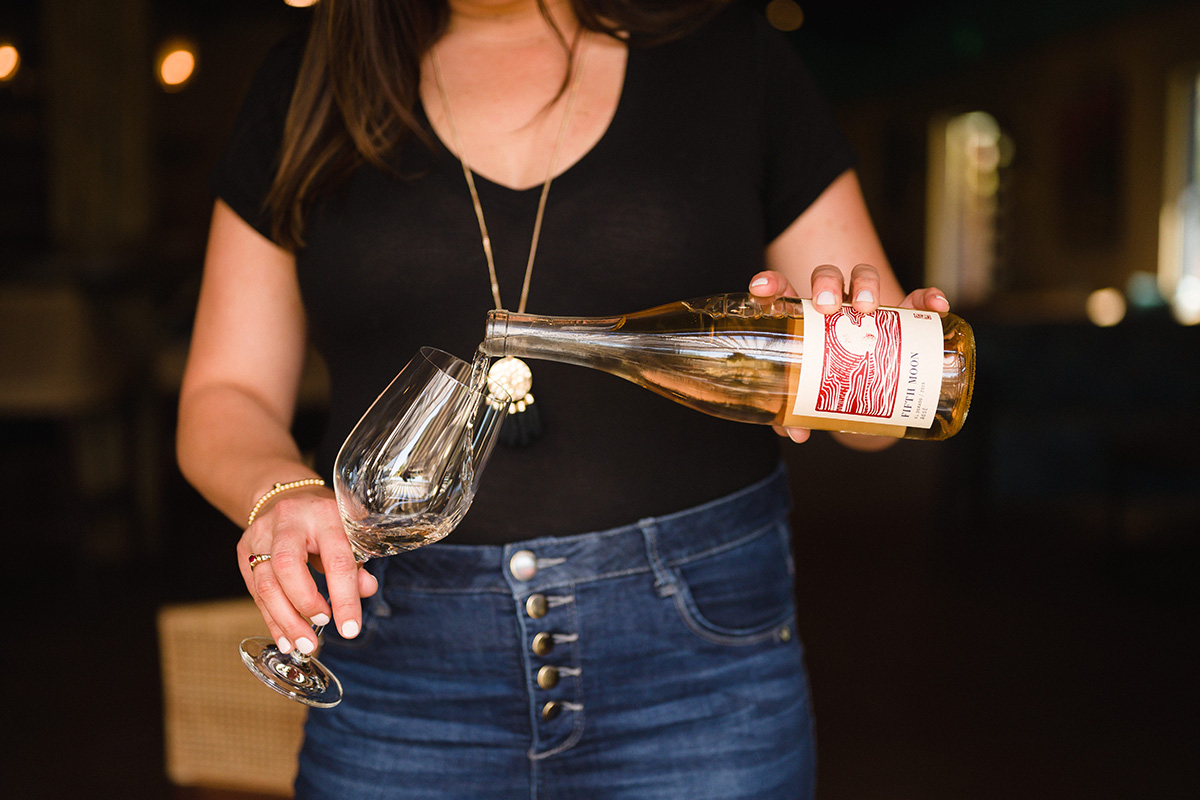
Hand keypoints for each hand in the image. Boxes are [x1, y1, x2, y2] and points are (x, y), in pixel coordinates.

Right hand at [236, 486, 377, 655]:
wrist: (286, 497)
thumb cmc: (324, 522)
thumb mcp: (347, 535)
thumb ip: (357, 564)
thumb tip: (366, 590)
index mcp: (324, 514)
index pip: (336, 560)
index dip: (344, 599)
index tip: (350, 629)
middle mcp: (289, 521)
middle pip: (287, 566)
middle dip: (305, 603)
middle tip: (322, 625)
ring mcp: (261, 534)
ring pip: (265, 583)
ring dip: (285, 620)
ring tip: (304, 643)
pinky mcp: (244, 550)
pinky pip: (254, 591)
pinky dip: (271, 619)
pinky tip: (286, 638)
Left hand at [747, 265, 949, 444]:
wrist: (866, 392)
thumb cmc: (827, 387)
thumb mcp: (810, 397)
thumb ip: (794, 414)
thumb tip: (796, 433)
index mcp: (802, 316)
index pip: (781, 290)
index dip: (769, 284)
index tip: (760, 289)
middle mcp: (833, 303)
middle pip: (826, 276)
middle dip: (825, 284)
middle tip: (827, 308)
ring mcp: (869, 306)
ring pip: (863, 275)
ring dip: (866, 283)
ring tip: (869, 308)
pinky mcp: (904, 314)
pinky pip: (918, 298)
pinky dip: (928, 298)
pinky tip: (937, 307)